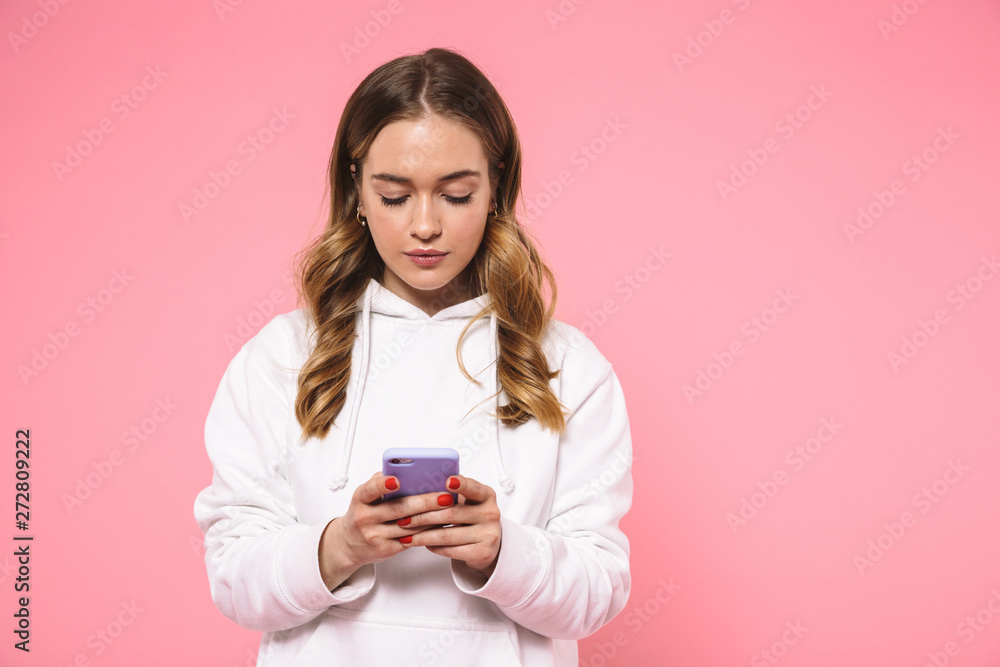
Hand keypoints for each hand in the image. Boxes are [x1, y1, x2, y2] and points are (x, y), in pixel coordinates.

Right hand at [318, 472, 458, 589]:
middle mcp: (365, 518)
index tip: (396, 480)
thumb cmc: (363, 513)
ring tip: (450, 508)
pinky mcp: (385, 549)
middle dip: (425, 502)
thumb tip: (408, 471)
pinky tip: (440, 523)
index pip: (369, 489)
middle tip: (445, 496)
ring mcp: (375, 536)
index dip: (382, 485)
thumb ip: (382, 482)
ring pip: (409, 526)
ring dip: (432, 517)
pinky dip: (427, 530)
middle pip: (399, 509)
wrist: (348, 544)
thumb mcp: (365, 496)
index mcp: (360, 499)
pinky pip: (411, 539)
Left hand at [399, 474, 501, 575]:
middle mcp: (491, 513)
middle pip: (451, 514)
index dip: (461, 484)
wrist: (489, 544)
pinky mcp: (482, 552)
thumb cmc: (471, 516)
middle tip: (404, 519)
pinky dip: (434, 547)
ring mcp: (488, 534)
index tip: (447, 481)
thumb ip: (452, 493)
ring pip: (447, 535)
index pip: (474, 488)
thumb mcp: (468, 501)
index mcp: (486, 495)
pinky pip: (451, 550)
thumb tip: (421, 486)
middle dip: (423, 517)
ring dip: (423, 536)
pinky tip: (423, 544)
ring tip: (407, 535)